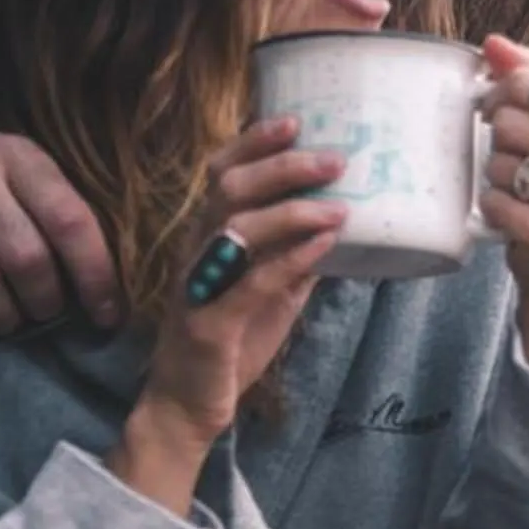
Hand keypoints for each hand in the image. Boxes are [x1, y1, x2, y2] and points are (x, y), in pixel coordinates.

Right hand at [0, 123, 123, 332]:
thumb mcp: (13, 171)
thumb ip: (53, 211)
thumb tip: (110, 283)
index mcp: (16, 155)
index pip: (70, 222)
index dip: (96, 277)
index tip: (106, 316)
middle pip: (26, 259)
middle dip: (44, 302)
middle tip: (44, 313)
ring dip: (0, 317)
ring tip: (6, 321)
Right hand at [109, 117, 346, 511]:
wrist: (188, 408)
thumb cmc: (228, 346)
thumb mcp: (269, 295)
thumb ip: (294, 259)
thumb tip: (338, 226)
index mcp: (207, 239)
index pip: (221, 174)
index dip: (252, 143)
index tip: (294, 119)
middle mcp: (197, 253)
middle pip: (229, 189)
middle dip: (282, 167)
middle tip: (333, 159)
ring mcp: (199, 286)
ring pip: (236, 228)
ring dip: (292, 211)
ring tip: (340, 206)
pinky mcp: (208, 324)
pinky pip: (249, 282)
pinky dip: (290, 259)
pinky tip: (324, 246)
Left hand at [474, 36, 528, 376]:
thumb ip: (528, 78)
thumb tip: (492, 43)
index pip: (527, 85)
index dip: (497, 98)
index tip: (496, 115)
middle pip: (509, 125)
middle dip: (497, 145)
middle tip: (512, 162)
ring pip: (501, 168)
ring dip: (494, 181)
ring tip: (515, 192)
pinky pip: (499, 208)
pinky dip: (492, 212)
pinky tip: (509, 216)